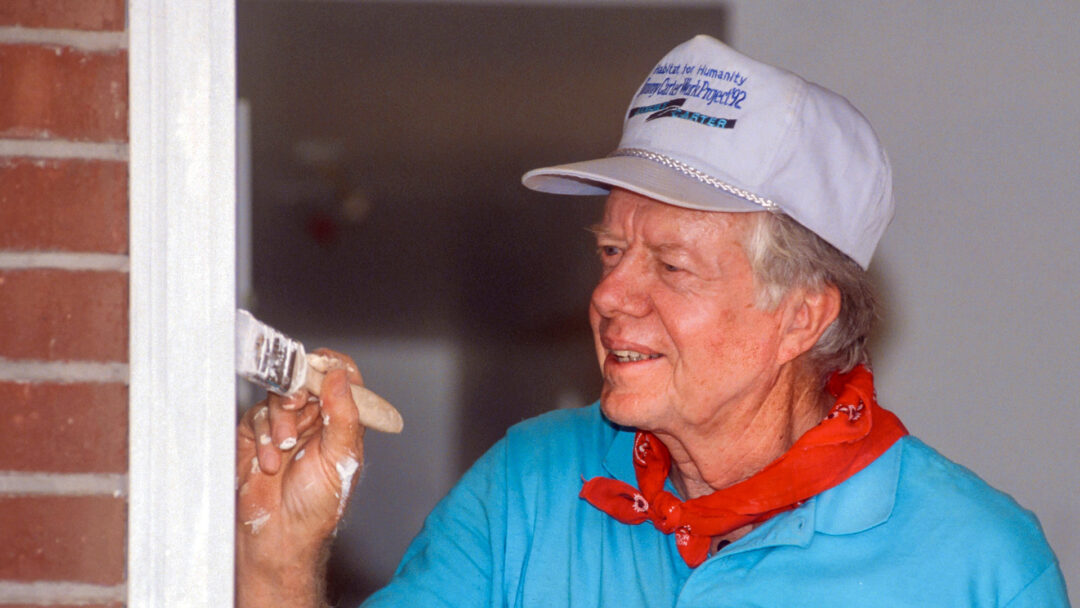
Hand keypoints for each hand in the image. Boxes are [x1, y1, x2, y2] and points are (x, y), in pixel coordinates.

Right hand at [235, 349, 365, 607]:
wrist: (280, 536)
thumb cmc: (316, 506)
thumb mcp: (340, 457)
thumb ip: (343, 414)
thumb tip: (340, 375)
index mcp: (341, 420)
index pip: (341, 377)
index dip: (331, 366)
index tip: (321, 366)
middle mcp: (314, 418)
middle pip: (305, 379)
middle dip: (299, 391)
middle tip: (296, 405)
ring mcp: (284, 425)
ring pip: (278, 396)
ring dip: (279, 419)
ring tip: (284, 448)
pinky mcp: (255, 436)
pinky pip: (255, 417)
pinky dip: (261, 436)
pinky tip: (269, 461)